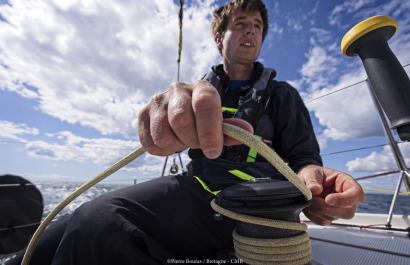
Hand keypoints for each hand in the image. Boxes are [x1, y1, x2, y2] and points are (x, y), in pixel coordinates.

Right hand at [138, 80, 252, 157]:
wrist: (180, 112)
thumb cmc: (204, 120)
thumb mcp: (220, 123)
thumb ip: (231, 130)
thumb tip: (248, 132)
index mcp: (202, 88)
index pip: (204, 104)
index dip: (209, 130)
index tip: (214, 151)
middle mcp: (178, 89)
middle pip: (181, 121)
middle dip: (192, 140)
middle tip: (196, 142)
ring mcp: (157, 100)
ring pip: (163, 135)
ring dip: (176, 146)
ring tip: (182, 140)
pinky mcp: (143, 114)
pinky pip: (150, 143)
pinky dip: (162, 150)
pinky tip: (170, 142)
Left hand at [298, 165, 365, 225]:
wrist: (305, 182)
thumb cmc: (313, 175)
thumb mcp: (311, 172)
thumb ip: (312, 180)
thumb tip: (315, 189)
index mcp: (347, 183)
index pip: (358, 195)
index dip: (346, 200)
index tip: (328, 199)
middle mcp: (346, 199)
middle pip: (348, 213)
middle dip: (328, 208)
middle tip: (313, 199)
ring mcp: (338, 210)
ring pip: (332, 217)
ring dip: (316, 209)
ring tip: (308, 198)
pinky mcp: (329, 217)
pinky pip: (322, 221)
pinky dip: (312, 214)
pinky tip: (308, 204)